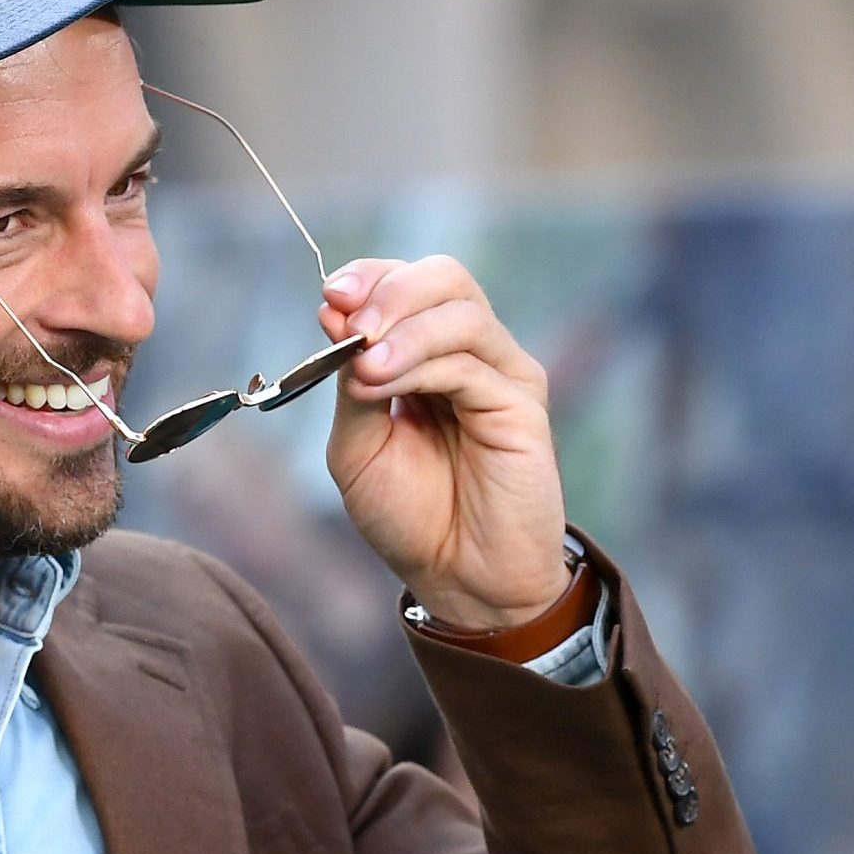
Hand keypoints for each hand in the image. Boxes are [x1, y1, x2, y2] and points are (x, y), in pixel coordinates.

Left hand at [317, 255, 567, 630]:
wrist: (455, 578)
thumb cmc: (408, 514)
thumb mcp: (356, 444)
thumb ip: (348, 381)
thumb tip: (333, 313)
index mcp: (426, 353)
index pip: (406, 281)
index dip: (369, 277)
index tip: (330, 296)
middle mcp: (470, 353)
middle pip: (444, 276)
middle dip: (390, 290)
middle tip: (349, 322)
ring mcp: (501, 375)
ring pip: (460, 311)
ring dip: (401, 329)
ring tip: (363, 367)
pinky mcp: (523, 405)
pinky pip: (471, 362)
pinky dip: (419, 365)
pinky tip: (383, 383)